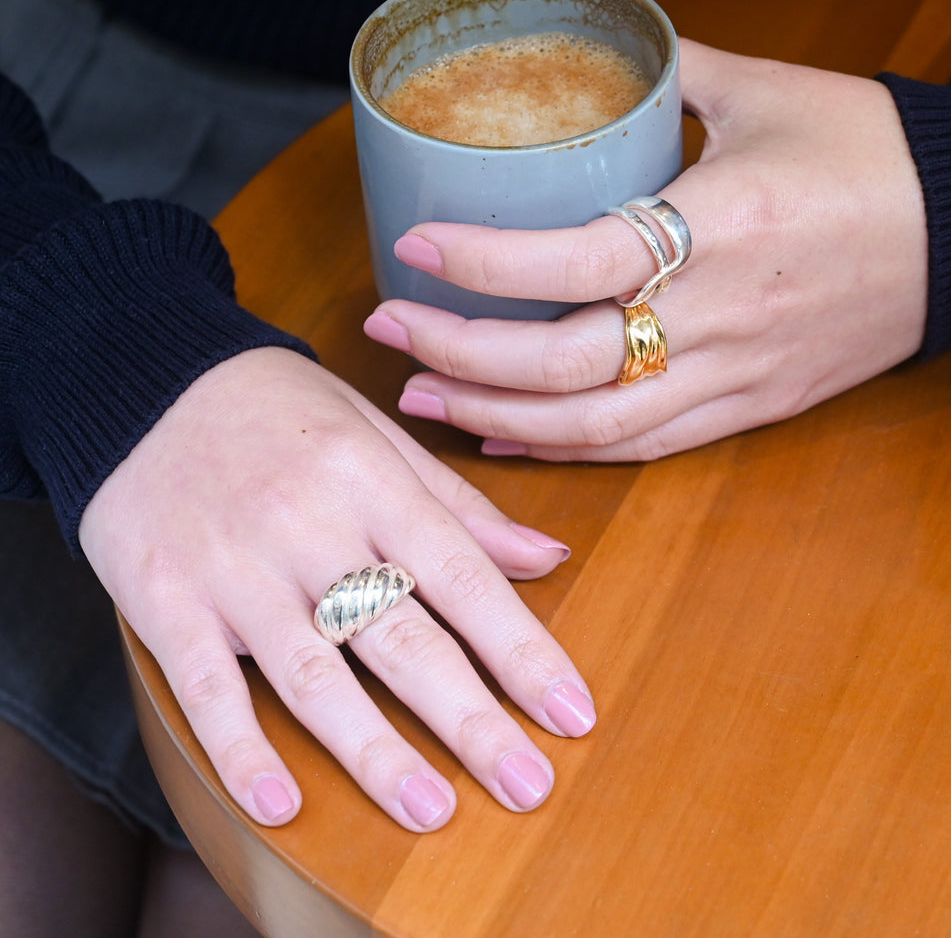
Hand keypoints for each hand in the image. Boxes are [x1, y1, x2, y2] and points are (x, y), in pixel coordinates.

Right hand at [78, 347, 593, 831]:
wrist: (140, 378)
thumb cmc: (279, 408)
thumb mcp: (379, 432)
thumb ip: (461, 507)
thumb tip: (548, 558)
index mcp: (374, 481)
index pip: (465, 578)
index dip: (524, 651)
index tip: (572, 713)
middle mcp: (311, 526)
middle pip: (402, 637)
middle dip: (471, 721)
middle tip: (525, 784)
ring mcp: (236, 567)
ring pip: (315, 673)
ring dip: (375, 752)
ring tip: (432, 811)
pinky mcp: (166, 598)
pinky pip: (205, 685)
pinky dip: (240, 747)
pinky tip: (280, 802)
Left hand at [362, 38, 927, 459]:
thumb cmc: (876, 149)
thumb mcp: (765, 90)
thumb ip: (667, 74)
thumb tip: (593, 54)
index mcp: (723, 227)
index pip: (577, 264)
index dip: (483, 265)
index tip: (412, 249)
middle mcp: (724, 317)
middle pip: (567, 369)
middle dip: (460, 357)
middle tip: (388, 331)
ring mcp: (743, 373)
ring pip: (600, 428)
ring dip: (498, 418)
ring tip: (425, 396)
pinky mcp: (761, 406)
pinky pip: (651, 448)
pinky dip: (571, 450)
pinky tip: (511, 436)